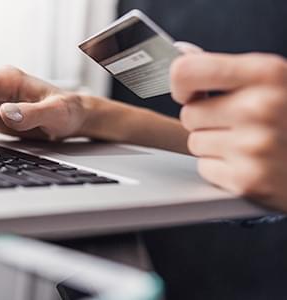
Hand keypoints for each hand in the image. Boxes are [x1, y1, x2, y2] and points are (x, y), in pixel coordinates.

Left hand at [171, 52, 286, 210]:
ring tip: (249, 143)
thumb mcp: (274, 80)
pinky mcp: (248, 180)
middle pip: (189, 114)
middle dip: (207, 120)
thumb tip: (182, 53)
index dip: (181, 84)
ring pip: (195, 143)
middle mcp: (260, 108)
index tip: (189, 91)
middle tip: (240, 123)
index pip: (187, 72)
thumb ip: (226, 69)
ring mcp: (254, 146)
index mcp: (266, 74)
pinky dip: (221, 169)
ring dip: (214, 146)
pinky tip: (250, 163)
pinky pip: (205, 168)